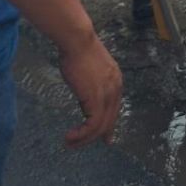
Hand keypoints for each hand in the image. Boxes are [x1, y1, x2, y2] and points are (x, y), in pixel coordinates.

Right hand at [59, 33, 122, 147]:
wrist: (77, 41)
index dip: (109, 125)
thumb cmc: (78, 51)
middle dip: (96, 136)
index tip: (105, 138)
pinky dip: (81, 134)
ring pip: (100, 126)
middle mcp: (115, 88)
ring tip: (69, 143)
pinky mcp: (97, 99)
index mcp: (115, 81)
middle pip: (110, 120)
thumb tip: (86, 94)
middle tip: (78, 144)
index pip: (115, 109)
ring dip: (84, 139)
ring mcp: (108, 94)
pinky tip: (69, 136)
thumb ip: (92, 83)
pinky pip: (92, 125)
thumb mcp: (89, 70)